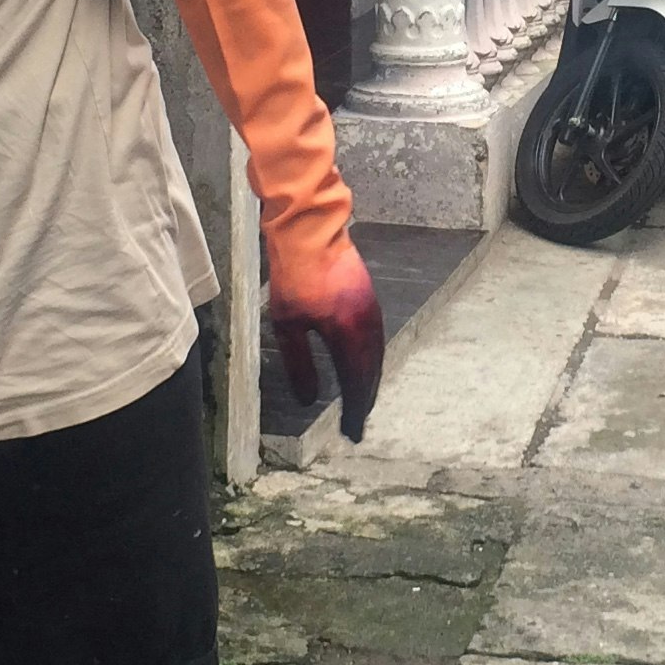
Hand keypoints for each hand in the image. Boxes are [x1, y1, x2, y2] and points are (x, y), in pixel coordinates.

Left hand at [269, 236, 384, 443]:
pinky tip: (362, 366)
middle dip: (364, 401)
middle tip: (357, 425)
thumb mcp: (288, 325)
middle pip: (371, 373)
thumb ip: (300, 364)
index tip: (351, 433)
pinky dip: (371, 360)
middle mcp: (368, 325)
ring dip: (370, 381)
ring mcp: (372, 310)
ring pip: (377, 356)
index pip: (356, 383)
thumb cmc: (294, 277)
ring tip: (361, 401)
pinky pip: (376, 339)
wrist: (311, 231)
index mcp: (349, 334)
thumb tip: (309, 400)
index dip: (354, 411)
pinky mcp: (369, 298)